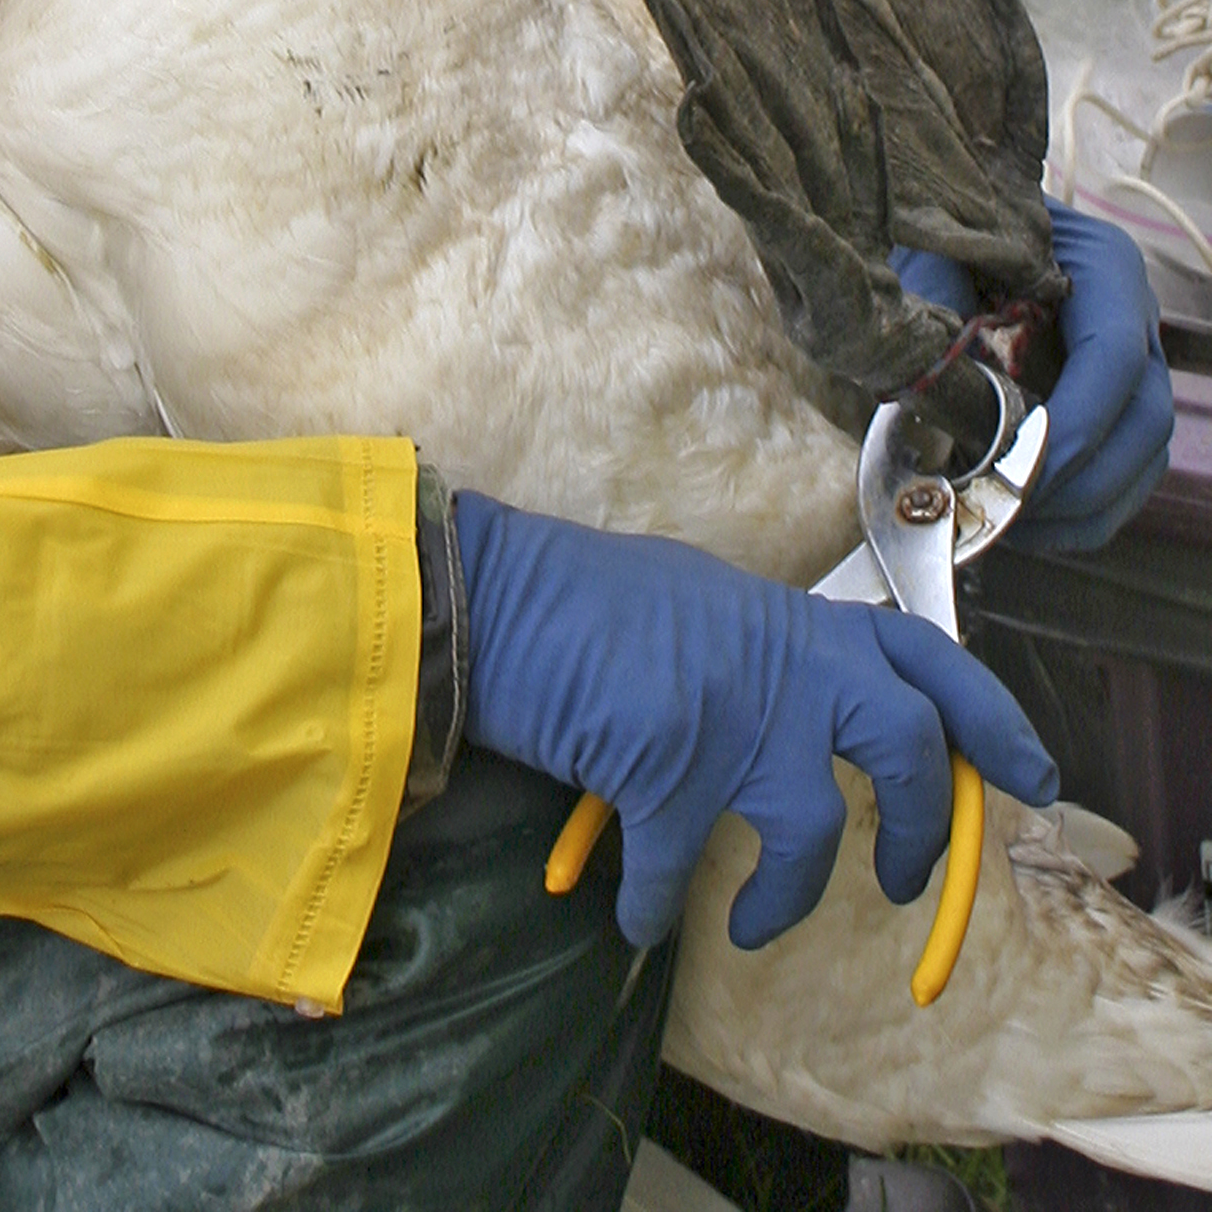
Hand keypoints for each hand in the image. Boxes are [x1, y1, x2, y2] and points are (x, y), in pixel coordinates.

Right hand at [454, 492, 1057, 950]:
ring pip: (812, 830)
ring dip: (787, 897)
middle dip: (924, 829)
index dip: (988, 715)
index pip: (921, 654)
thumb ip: (757, 651)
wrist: (485, 594)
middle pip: (904, 747)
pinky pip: (679, 872)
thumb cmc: (573, 598)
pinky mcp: (668, 770)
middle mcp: (778, 660)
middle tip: (905, 880)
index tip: (1032, 775)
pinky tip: (636, 920)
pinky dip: (658, 906)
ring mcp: (729, 714)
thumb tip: (793, 714)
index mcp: (787, 619)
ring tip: (758, 923)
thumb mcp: (694, 604)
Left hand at [893, 203, 1171, 553]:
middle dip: (1083, 479)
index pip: (1115, 355)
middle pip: (1145, 418)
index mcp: (1104, 268)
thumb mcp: (940, 247)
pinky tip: (1027, 526)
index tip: (1018, 467)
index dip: (1078, 422)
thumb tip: (924, 374)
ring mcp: (1135, 366)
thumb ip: (935, 297)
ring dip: (1086, 507)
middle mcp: (1135, 318)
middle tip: (1009, 509)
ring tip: (1011, 528)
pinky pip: (1126, 472)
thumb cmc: (952, 231)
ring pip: (1144, 456)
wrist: (960, 221)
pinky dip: (1085, 511)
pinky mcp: (1117, 405)